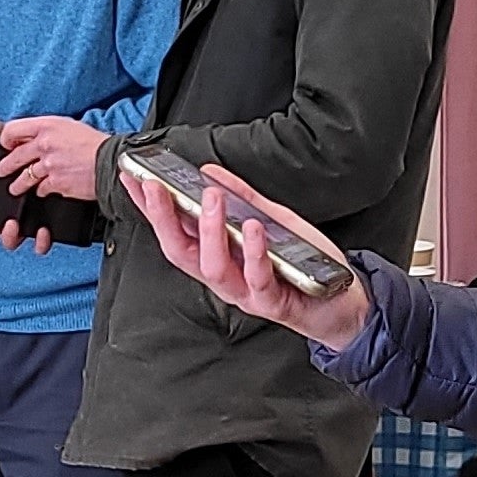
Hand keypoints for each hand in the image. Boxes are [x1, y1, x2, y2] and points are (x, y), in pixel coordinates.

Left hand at [0, 114, 107, 202]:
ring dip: (18, 184)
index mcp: (47, 126)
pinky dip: (41, 191)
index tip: (6, 146)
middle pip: (15, 156)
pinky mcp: (55, 182)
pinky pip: (41, 189)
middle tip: (1, 171)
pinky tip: (43, 191)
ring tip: (15, 188)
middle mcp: (44, 143)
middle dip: (5, 166)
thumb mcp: (69, 127)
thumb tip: (35, 140)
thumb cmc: (95, 144)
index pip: (13, 130)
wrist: (111, 162)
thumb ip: (49, 132)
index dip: (6, 139)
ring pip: (24, 176)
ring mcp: (49, 164)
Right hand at [114, 157, 371, 347]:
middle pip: (181, 251)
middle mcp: (224, 278)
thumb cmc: (303, 266)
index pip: (174, 231)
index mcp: (218, 258)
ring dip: (210, 231)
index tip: (132, 177)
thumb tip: (210, 172)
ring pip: (213, 268)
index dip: (150, 207)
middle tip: (156, 186)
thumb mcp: (273, 222)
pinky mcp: (273, 304)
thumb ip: (244, 199)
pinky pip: (257, 279)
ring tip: (212, 199)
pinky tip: (253, 228)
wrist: (344, 303)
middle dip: (164, 218)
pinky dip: (254, 252)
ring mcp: (246, 293)